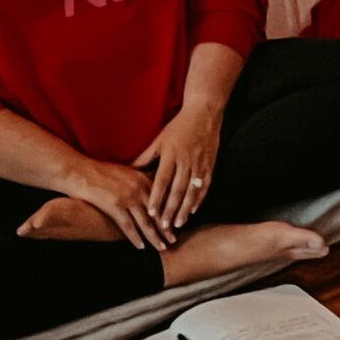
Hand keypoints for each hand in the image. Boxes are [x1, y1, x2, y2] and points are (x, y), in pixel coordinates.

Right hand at [43, 156, 169, 249]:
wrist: (79, 171)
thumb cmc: (101, 172)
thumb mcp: (126, 172)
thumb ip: (140, 181)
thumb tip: (150, 191)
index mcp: (144, 179)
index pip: (163, 199)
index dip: (170, 213)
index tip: (177, 223)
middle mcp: (140, 188)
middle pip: (157, 212)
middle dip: (167, 228)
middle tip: (174, 240)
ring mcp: (128, 198)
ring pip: (146, 222)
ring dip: (155, 237)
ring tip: (162, 247)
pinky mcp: (115, 206)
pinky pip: (128, 226)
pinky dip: (135, 238)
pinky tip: (141, 247)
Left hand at [133, 99, 223, 229]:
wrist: (204, 112)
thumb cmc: (179, 127)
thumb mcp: (159, 139)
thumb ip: (145, 157)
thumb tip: (129, 170)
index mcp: (171, 155)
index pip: (162, 180)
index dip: (157, 197)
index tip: (150, 212)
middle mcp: (186, 161)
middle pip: (177, 190)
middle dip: (170, 210)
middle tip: (163, 226)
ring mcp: (200, 163)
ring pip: (192, 191)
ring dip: (185, 209)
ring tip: (178, 224)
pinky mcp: (210, 164)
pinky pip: (205, 185)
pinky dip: (199, 199)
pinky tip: (194, 210)